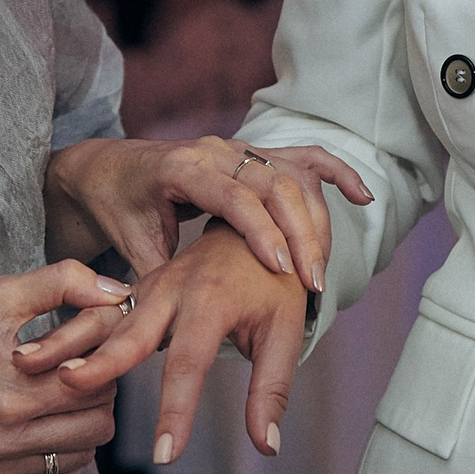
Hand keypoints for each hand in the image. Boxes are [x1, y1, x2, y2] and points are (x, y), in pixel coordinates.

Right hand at [0, 259, 131, 473]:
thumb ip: (62, 283)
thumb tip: (118, 291)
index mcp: (11, 391)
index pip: (98, 386)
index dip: (103, 360)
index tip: (88, 344)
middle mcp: (3, 439)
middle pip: (98, 426)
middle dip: (99, 393)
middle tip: (80, 369)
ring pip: (81, 459)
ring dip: (84, 427)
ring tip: (61, 397)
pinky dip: (62, 467)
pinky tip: (50, 435)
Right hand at [13, 223, 304, 466]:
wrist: (257, 225)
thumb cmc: (274, 284)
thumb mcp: (286, 331)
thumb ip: (272, 390)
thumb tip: (267, 446)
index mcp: (212, 300)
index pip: (190, 365)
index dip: (176, 412)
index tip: (165, 456)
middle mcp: (171, 290)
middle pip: (128, 334)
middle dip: (96, 363)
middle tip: (65, 388)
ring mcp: (147, 288)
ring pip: (101, 319)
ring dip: (65, 342)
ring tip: (25, 365)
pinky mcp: (134, 291)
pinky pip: (98, 314)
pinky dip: (68, 334)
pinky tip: (36, 360)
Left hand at [44, 134, 369, 289]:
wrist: (111, 167)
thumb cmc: (118, 206)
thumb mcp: (130, 241)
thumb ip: (156, 276)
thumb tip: (172, 324)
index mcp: (183, 168)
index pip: (231, 195)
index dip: (259, 231)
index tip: (281, 268)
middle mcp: (217, 150)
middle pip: (274, 183)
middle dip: (300, 234)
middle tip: (313, 281)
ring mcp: (241, 149)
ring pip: (295, 174)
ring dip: (317, 220)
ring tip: (323, 268)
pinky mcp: (256, 155)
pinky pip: (306, 157)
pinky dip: (338, 174)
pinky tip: (363, 198)